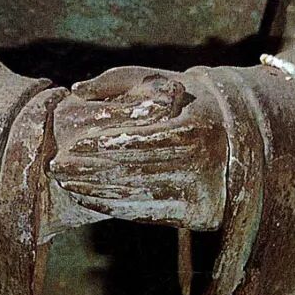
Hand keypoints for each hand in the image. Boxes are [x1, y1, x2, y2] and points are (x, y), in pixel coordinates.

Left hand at [49, 66, 227, 231]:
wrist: (237, 135)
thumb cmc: (184, 101)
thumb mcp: (157, 81)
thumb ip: (117, 81)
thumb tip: (77, 90)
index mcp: (194, 126)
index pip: (143, 140)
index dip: (105, 145)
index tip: (73, 145)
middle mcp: (202, 163)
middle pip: (136, 171)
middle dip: (91, 170)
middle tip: (57, 168)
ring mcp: (201, 192)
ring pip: (138, 195)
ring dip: (96, 190)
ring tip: (66, 183)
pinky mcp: (197, 214)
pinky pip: (148, 213)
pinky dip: (114, 206)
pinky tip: (89, 197)